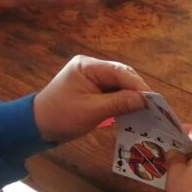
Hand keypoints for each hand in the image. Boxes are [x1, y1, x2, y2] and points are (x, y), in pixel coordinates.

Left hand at [33, 55, 150, 142]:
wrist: (37, 125)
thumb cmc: (60, 116)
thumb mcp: (91, 111)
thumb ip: (118, 103)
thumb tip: (143, 100)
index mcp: (87, 66)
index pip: (119, 72)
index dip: (138, 85)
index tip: (153, 100)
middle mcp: (91, 67)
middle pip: (122, 75)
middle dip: (137, 90)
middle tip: (153, 106)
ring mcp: (93, 77)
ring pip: (120, 84)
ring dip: (132, 96)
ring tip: (147, 109)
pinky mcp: (94, 89)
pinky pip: (114, 91)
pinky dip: (124, 101)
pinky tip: (133, 110)